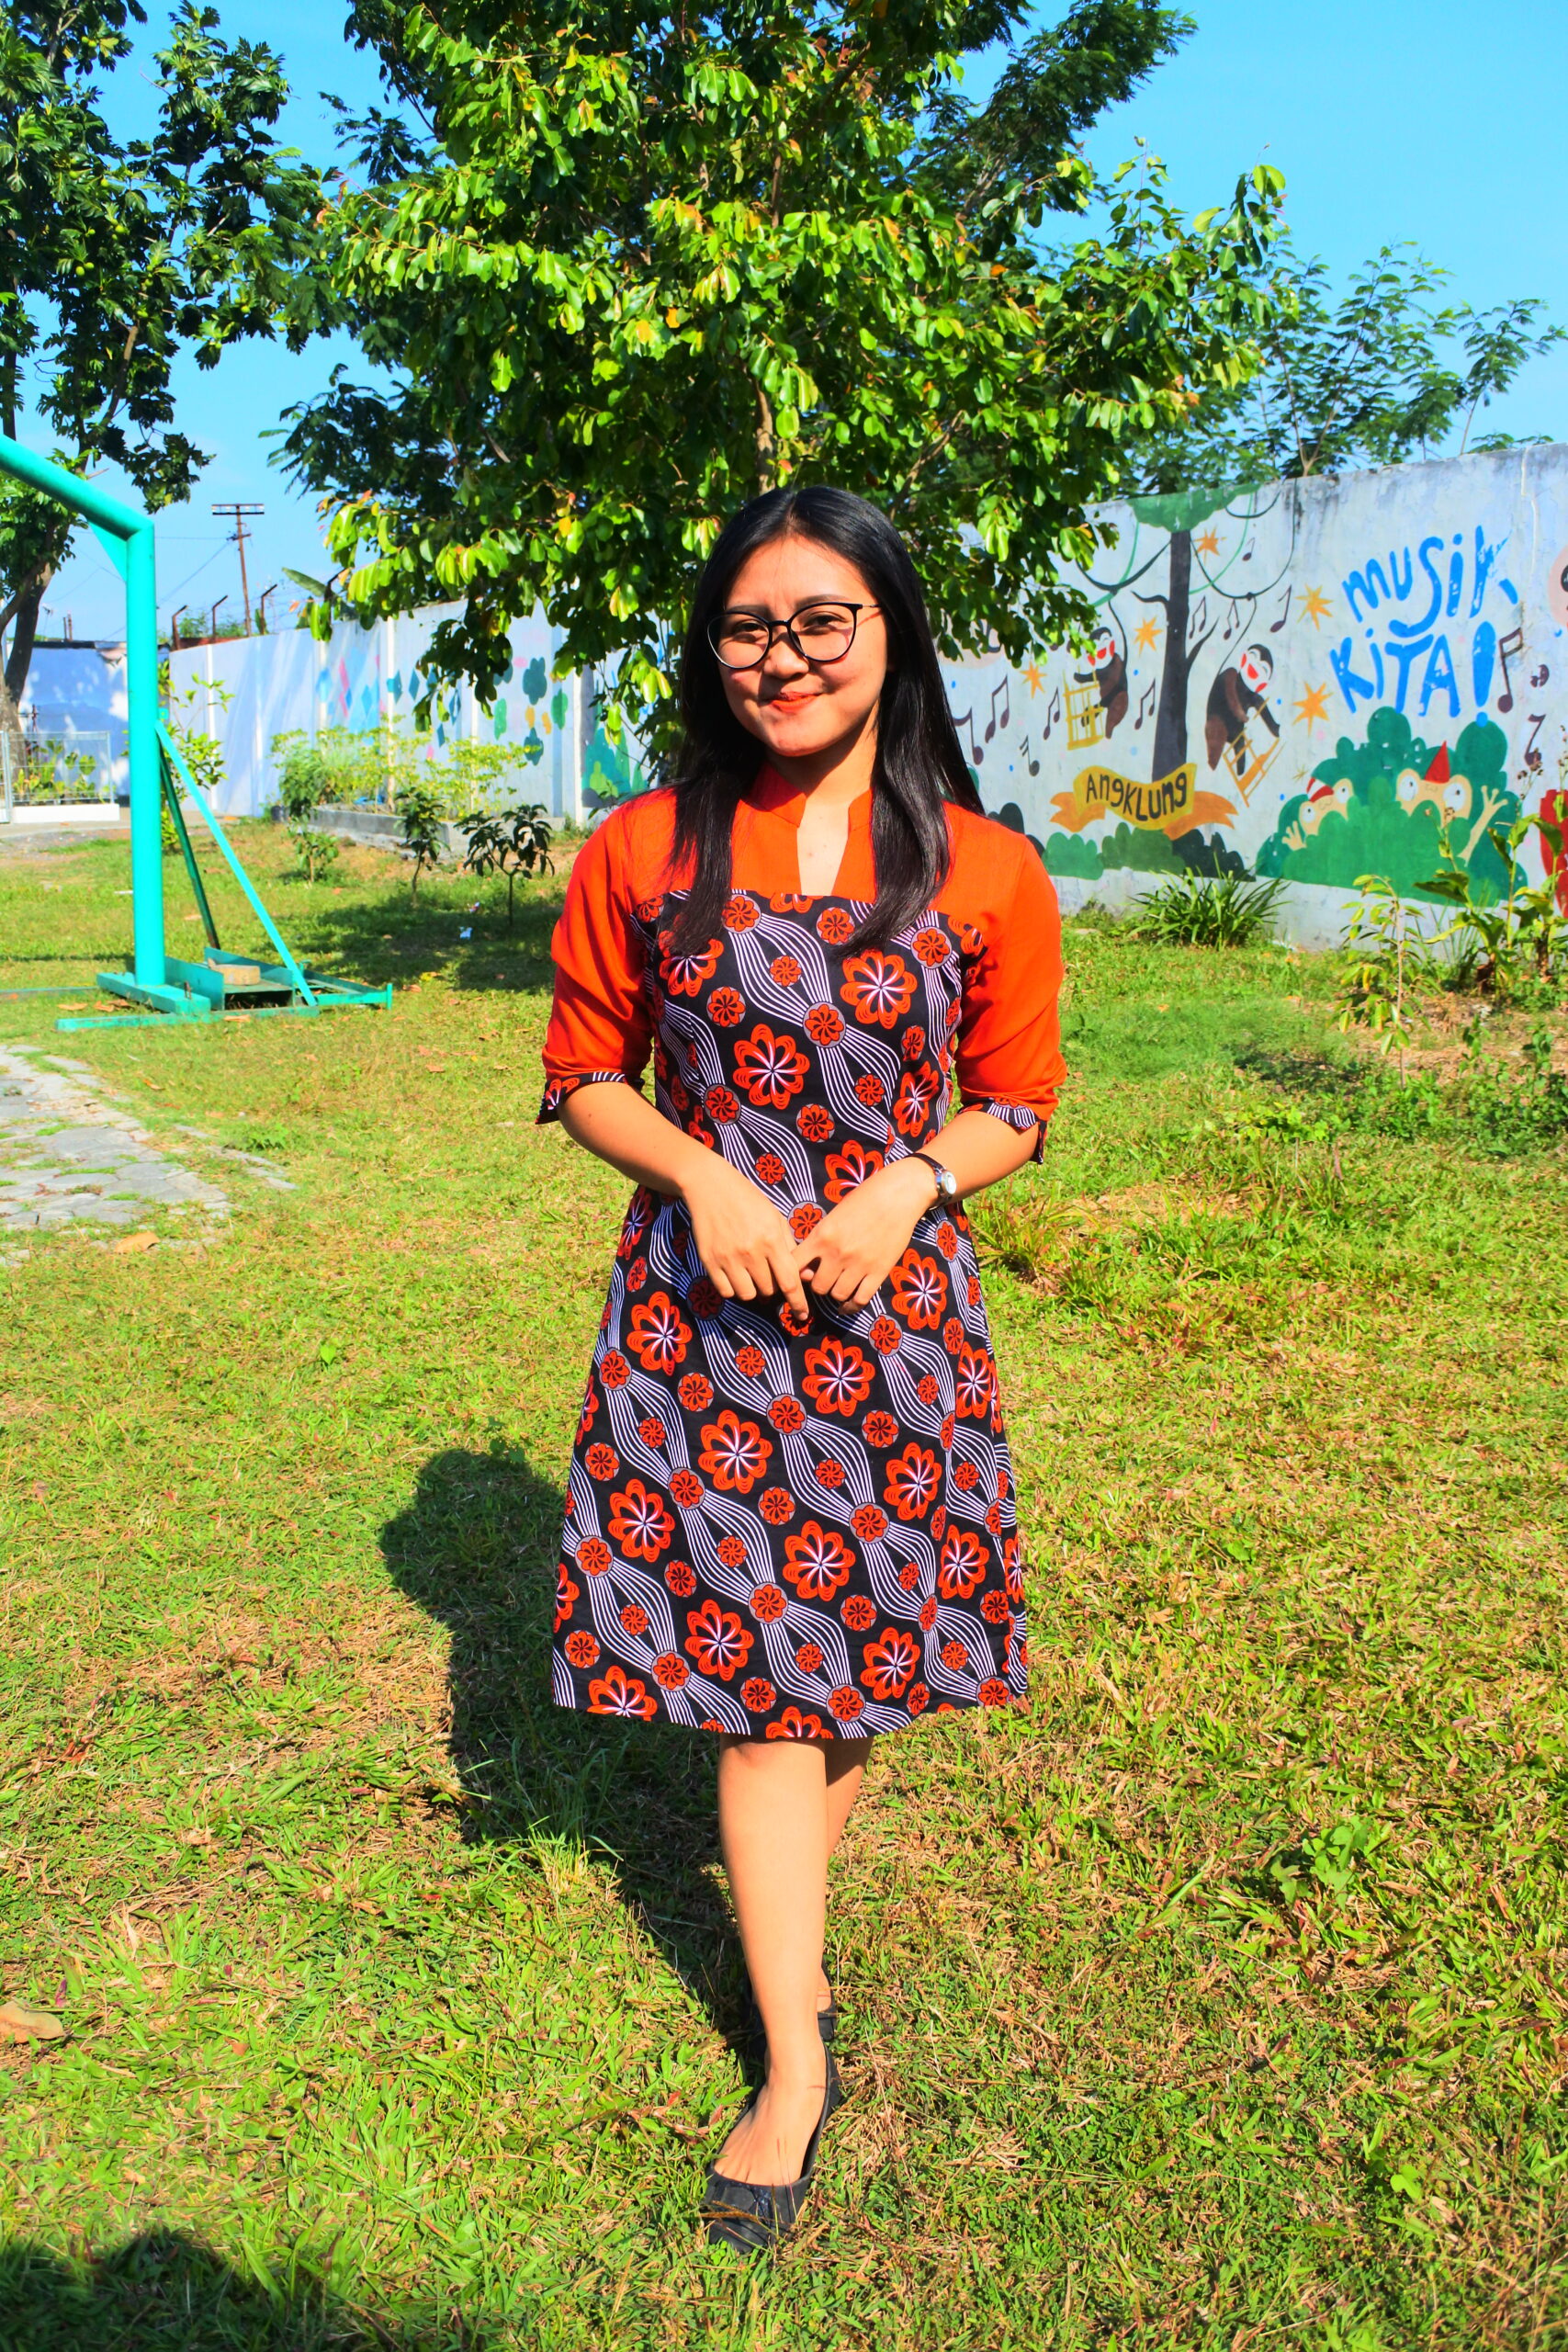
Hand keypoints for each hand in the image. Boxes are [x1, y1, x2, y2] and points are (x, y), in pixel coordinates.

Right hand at [681, 1154, 810, 1319]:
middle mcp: (751, 1252)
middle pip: (769, 1290)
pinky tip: (736, 1275)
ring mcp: (728, 1258)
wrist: (711, 1186)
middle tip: (769, 1275)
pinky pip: (726, 1291)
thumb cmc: (749, 1200)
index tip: (803, 1314)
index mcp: (771, 1240)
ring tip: (752, 1274)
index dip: (798, 1303)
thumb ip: (790, 1248)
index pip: (789, 1282)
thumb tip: (805, 1277)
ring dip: (754, 1289)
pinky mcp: (709, 1261)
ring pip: (748, 1294)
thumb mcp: (775, 1218)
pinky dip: (734, 1289)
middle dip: (773, 1288)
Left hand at [792, 1158, 935, 1308]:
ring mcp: (859, 1264)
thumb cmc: (864, 1199)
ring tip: (839, 1286)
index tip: (800, 1274)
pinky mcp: (879, 1271)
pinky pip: (861, 1300)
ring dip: (836, 1292)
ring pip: (837, 1295)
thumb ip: (820, 1239)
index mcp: (822, 1235)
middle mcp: (837, 1253)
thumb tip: (808, 1265)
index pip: (795, 1265)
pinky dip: (852, 1306)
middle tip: (825, 1278)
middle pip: (817, 1286)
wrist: (898, 1195)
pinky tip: (848, 1305)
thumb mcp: (834, 1214)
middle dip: (819, 1284)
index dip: (794, 1273)